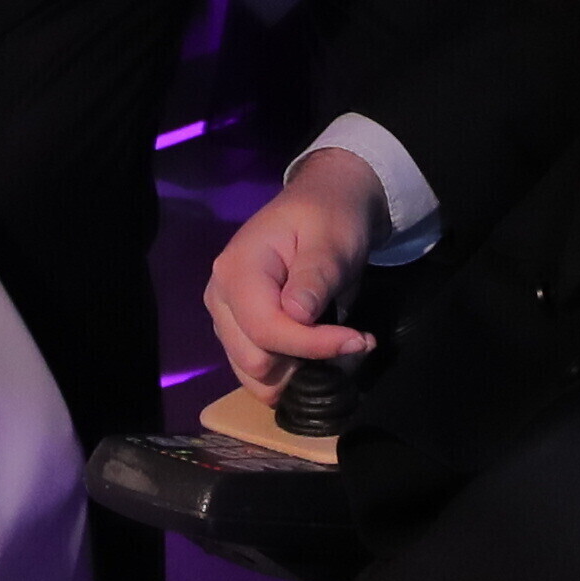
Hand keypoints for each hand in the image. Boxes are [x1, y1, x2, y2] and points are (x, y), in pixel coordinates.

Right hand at [203, 144, 385, 393]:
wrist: (322, 206)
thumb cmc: (329, 218)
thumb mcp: (332, 240)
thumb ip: (315, 276)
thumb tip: (297, 316)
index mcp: (236, 271)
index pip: (266, 330)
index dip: (313, 345)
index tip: (360, 340)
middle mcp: (219, 298)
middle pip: (254, 361)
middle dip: (304, 362)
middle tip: (350, 340)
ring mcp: (225, 318)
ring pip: (253, 374)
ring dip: (297, 372)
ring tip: (335, 344)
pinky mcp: (237, 331)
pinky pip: (258, 370)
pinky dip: (289, 371)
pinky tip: (317, 350)